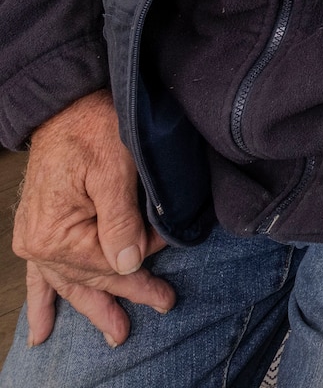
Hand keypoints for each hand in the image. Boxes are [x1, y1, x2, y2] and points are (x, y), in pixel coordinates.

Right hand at [13, 90, 174, 346]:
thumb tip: (129, 264)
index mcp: (56, 234)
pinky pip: (40, 276)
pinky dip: (44, 301)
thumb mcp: (114, 169)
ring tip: (115, 334)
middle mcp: (39, 244)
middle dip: (127, 294)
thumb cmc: (94, 128)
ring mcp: (36, 239)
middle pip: (92, 278)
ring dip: (92, 307)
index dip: (143, 260)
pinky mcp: (38, 230)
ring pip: (70, 283)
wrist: (67, 105)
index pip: (109, 263)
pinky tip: (41, 331)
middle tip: (164, 303)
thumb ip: (120, 220)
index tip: (172, 246)